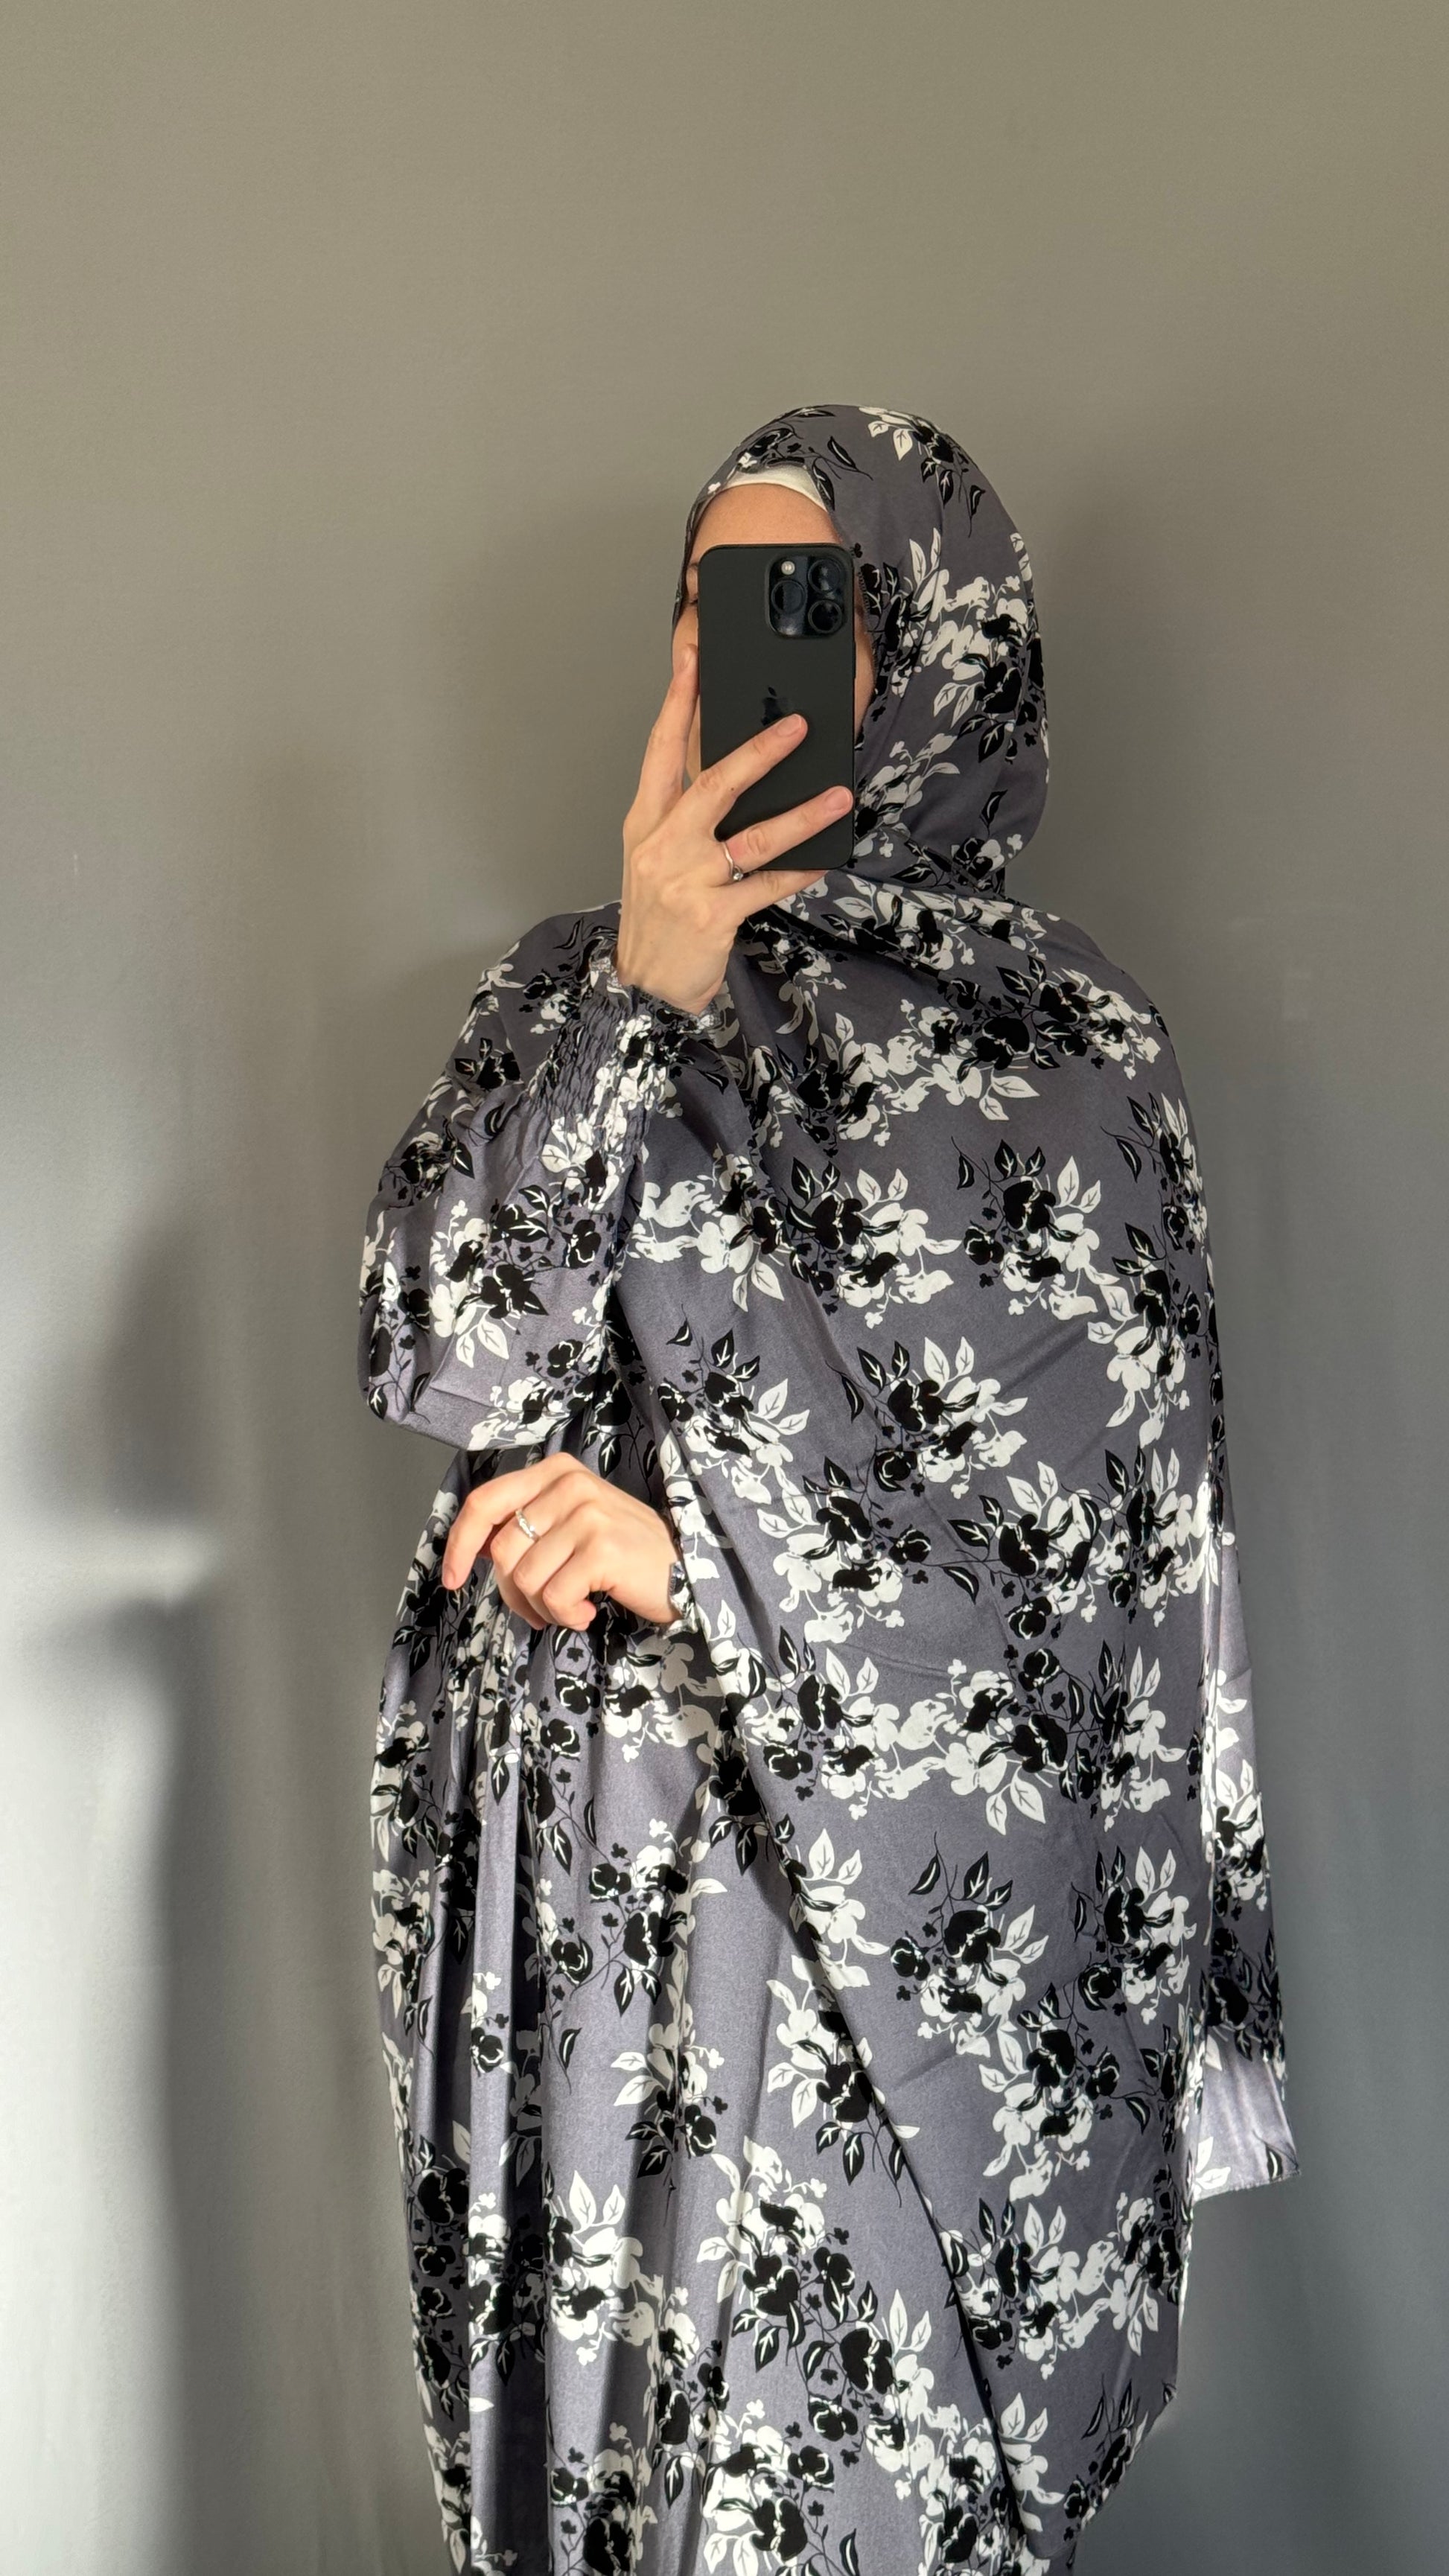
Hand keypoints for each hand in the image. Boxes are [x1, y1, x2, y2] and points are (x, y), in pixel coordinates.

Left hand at [439, 1454, 683, 1630]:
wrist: (685, 1573)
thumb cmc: (623, 1555)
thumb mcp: (572, 1523)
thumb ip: (529, 1525)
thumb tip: (475, 1551)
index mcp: (556, 1472)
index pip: (485, 1502)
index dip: (460, 1544)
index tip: (453, 1578)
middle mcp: (570, 1484)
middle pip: (502, 1551)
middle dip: (514, 1593)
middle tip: (543, 1608)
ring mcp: (587, 1513)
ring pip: (526, 1578)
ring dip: (544, 1608)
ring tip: (575, 1606)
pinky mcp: (601, 1548)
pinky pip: (554, 1597)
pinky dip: (566, 1616)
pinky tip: (590, 1610)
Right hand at [615, 641, 852, 1015]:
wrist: (644, 983)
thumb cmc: (656, 917)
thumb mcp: (654, 857)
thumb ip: (683, 815)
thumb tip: (735, 772)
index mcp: (646, 822)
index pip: (660, 750)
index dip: (677, 702)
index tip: (693, 659)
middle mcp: (664, 845)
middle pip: (714, 783)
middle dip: (759, 751)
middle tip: (797, 726)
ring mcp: (687, 881)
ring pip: (754, 836)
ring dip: (802, 814)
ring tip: (838, 797)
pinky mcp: (713, 915)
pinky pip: (768, 885)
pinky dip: (799, 870)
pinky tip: (824, 857)